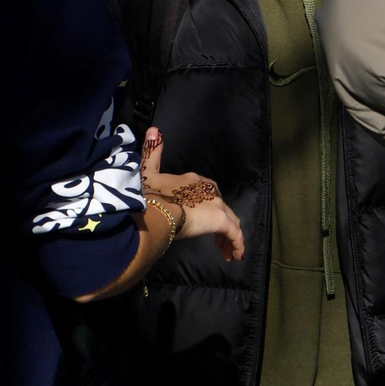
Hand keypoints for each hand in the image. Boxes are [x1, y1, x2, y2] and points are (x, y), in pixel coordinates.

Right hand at [141, 127, 244, 261]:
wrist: (155, 211)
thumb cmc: (149, 195)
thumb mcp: (147, 173)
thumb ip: (152, 153)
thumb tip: (154, 129)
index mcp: (193, 180)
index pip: (208, 192)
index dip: (207, 205)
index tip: (202, 219)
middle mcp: (208, 190)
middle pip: (222, 207)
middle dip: (222, 223)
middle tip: (218, 240)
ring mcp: (216, 205)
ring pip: (231, 221)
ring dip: (230, 236)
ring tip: (226, 252)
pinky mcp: (219, 220)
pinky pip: (235, 234)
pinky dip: (237, 244)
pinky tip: (235, 256)